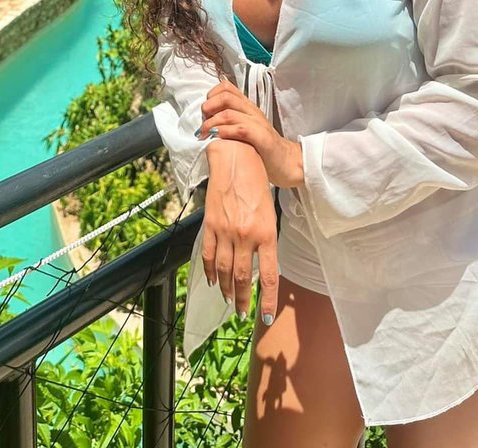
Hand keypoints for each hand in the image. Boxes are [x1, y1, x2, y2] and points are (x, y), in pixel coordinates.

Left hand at [198, 80, 304, 188]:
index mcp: (247, 107)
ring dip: (212, 122)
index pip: (226, 87)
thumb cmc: (263, 148)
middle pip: (225, 96)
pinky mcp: (262, 138)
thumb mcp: (246, 129)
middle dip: (208, 107)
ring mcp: (258, 123)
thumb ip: (231, 122)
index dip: (211, 95)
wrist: (288, 163)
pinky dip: (225, 131)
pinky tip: (218, 138)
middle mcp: (252, 111)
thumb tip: (207, 121)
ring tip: (205, 134)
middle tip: (202, 123)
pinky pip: (240, 129)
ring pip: (229, 112)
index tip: (205, 112)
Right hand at [203, 139, 277, 322]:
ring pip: (224, 271)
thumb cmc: (257, 184)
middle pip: (243, 278)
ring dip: (227, 290)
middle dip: (243, 300)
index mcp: (266, 233)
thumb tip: (261, 266)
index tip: (267, 318)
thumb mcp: (269, 213)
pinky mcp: (210, 225)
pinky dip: (209, 272)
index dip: (268, 301)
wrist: (236, 159)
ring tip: (230, 300)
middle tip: (243, 313)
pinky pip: (207, 255)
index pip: (269, 277)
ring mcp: (226, 232)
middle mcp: (246, 236)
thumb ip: (265, 240)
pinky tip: (213, 281)